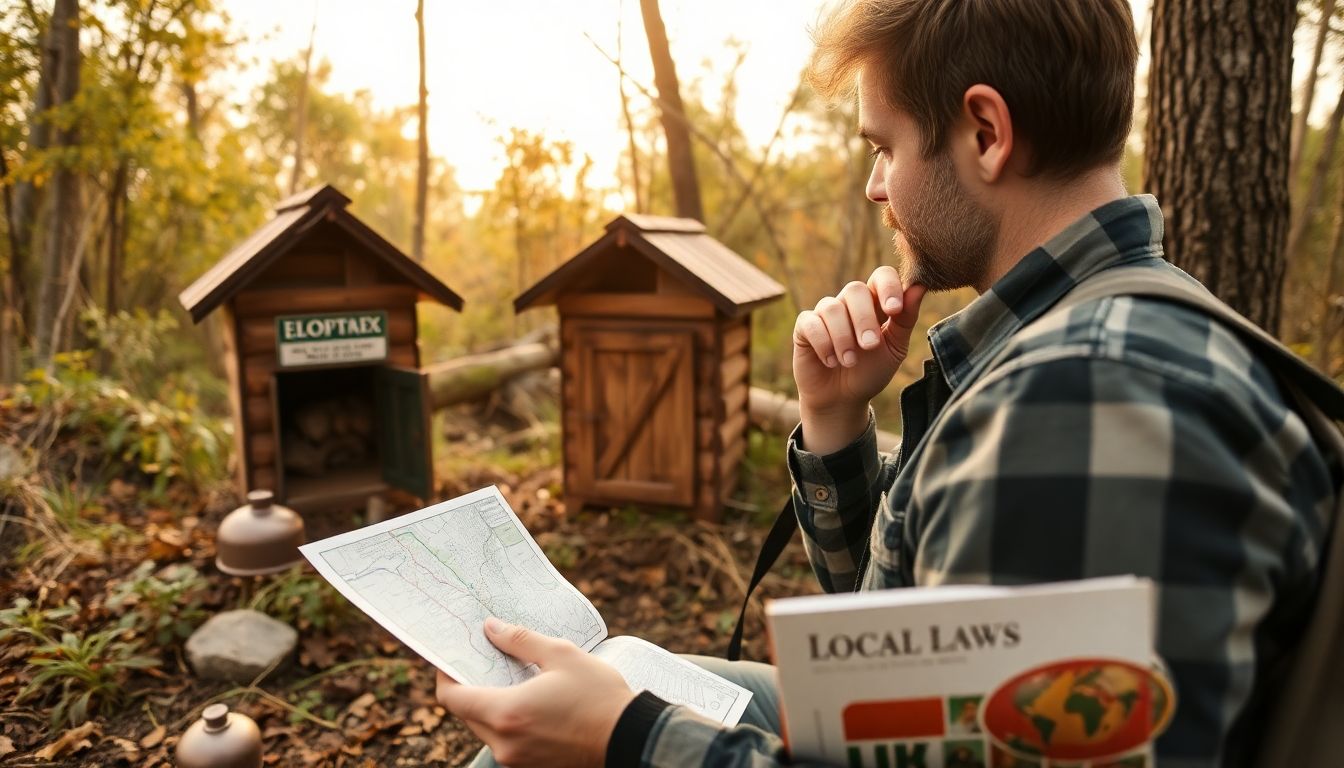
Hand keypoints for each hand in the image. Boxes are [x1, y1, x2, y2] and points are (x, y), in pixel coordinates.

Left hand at [436, 618, 636, 767]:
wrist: (630, 738)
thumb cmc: (599, 695)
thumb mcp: (562, 655)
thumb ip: (520, 640)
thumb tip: (490, 628)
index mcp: (506, 713)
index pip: (451, 698)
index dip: (445, 674)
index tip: (452, 656)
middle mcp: (504, 742)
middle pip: (465, 713)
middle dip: (469, 686)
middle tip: (483, 660)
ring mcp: (516, 760)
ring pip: (484, 728)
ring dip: (488, 704)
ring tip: (509, 679)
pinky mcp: (530, 766)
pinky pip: (504, 741)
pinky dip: (506, 721)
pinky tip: (527, 701)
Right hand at [793, 267, 925, 453]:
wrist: (843, 400)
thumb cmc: (871, 371)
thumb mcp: (895, 349)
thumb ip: (906, 319)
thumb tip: (920, 287)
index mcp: (875, 303)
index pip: (881, 276)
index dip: (888, 286)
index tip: (894, 310)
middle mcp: (849, 303)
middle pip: (855, 289)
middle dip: (864, 318)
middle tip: (870, 346)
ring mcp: (825, 314)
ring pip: (832, 307)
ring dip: (843, 337)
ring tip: (850, 362)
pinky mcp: (804, 327)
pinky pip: (811, 323)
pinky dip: (824, 343)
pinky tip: (831, 362)